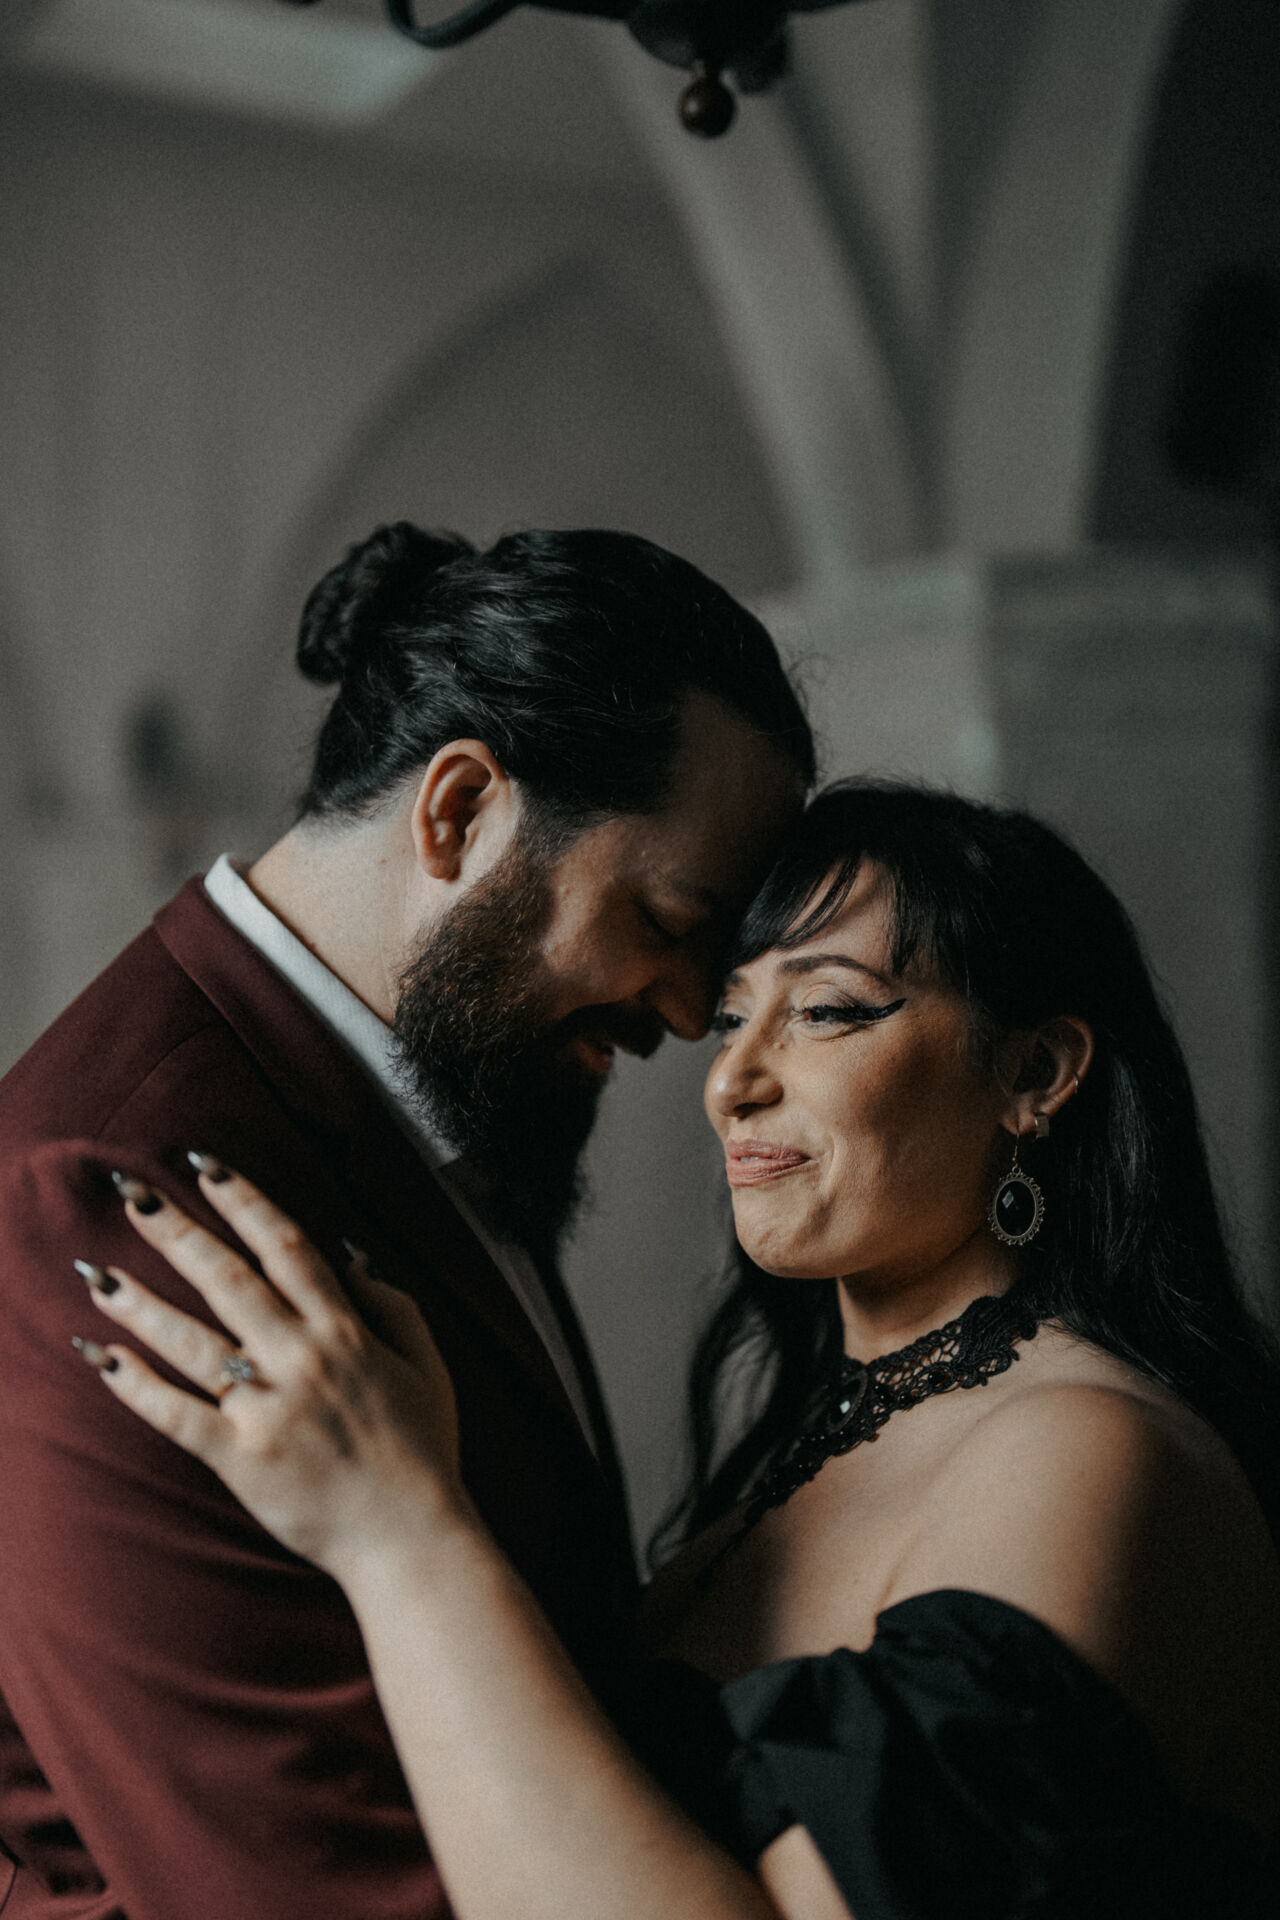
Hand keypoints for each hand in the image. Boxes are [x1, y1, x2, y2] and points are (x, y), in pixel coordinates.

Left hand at [80, 1164, 473, 1581]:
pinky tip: (99, 1356)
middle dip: (176, 1232)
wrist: (410, 1540)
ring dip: (140, 1303)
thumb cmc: (424, 1452)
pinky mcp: (240, 1459)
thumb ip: (393, 1304)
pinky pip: (176, 1415)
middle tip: (132, 1195)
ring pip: (191, 1341)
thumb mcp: (429, 1364)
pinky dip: (135, 1386)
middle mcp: (301, 1359)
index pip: (286, 1246)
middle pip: (227, 1279)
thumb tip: (350, 1255)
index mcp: (345, 1331)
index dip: (243, 1201)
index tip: (204, 1166)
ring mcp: (267, 1409)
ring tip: (97, 1273)